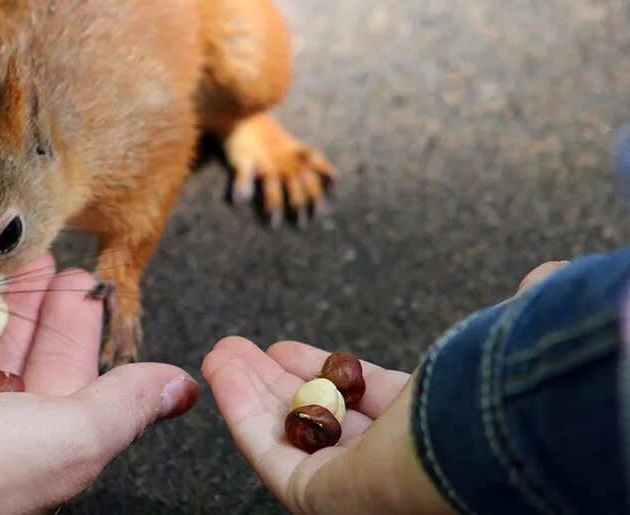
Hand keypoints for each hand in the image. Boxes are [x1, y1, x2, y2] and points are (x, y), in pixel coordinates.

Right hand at [203, 260, 568, 513]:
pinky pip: (267, 450)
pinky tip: (222, 371)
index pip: (365, 403)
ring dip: (249, 390)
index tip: (290, 348)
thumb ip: (510, 315)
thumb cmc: (494, 400)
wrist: (484, 446)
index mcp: (432, 435)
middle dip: (276, 379)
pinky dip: (239, 409)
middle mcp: (391, 465)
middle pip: (317, 417)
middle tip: (245, 348)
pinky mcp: (317, 500)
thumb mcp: (498, 341)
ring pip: (286, 432)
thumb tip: (545, 274)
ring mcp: (353, 486)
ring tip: (222, 353)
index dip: (325, 371)